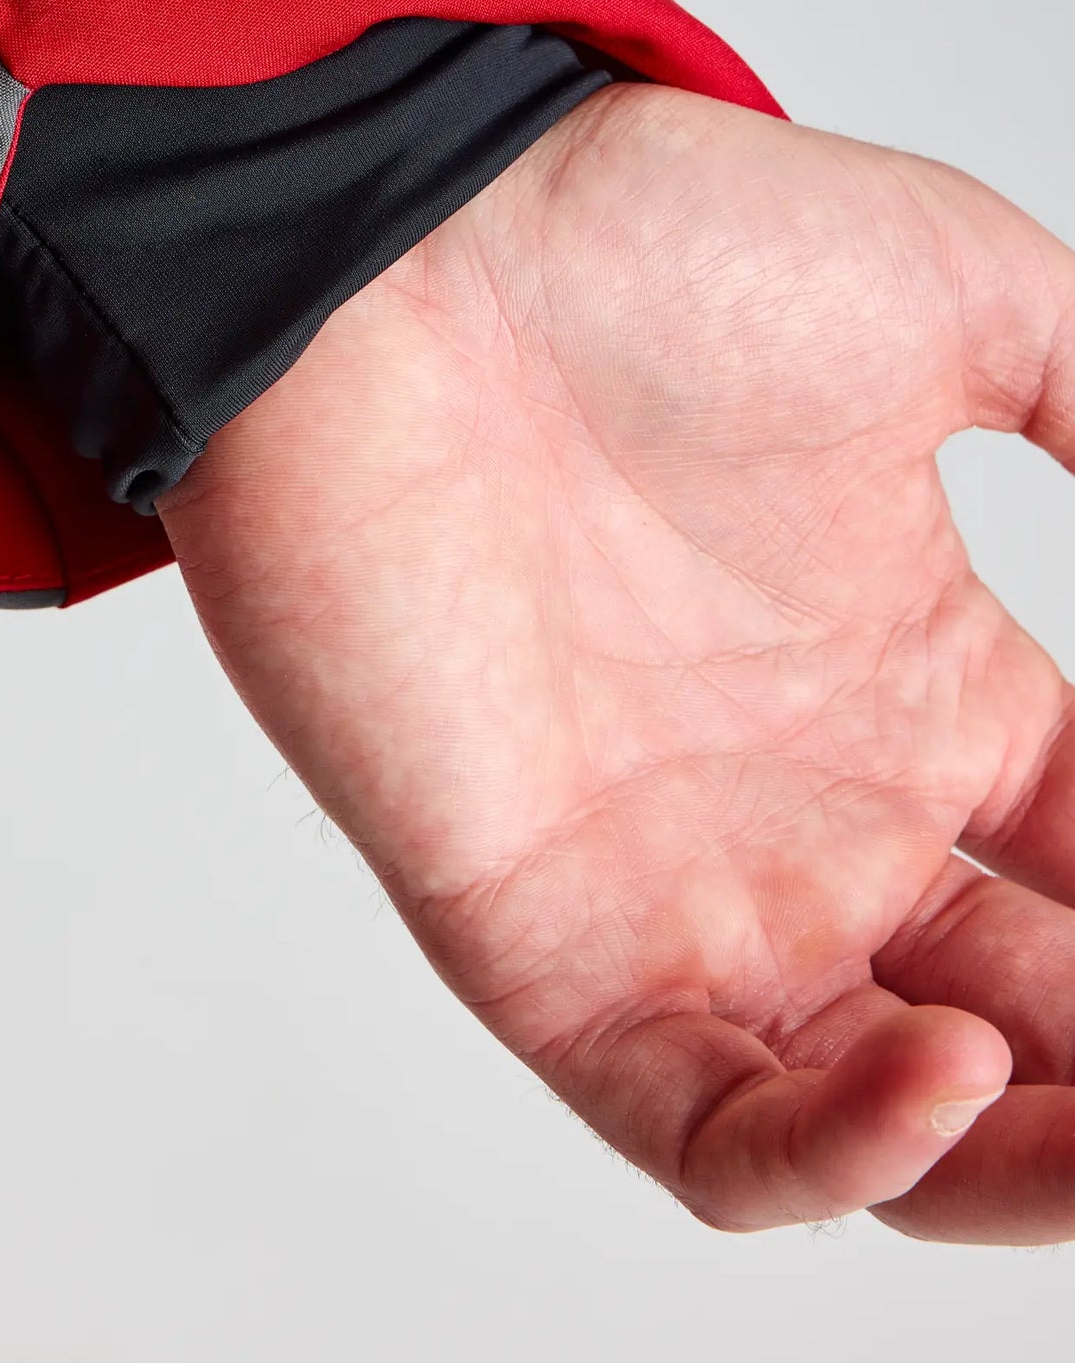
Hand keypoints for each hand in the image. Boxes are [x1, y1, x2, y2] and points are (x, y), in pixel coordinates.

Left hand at [162, 83, 1074, 1239]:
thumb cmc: (640, 246)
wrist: (399, 249)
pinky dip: (836, 1155)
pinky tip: (950, 1077)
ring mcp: (680, 880)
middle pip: (1031, 1023)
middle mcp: (811, 804)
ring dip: (1028, 1165)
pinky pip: (700, 1126)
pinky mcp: (540, 932)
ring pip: (887, 1124)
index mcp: (916, 676)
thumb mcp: (961, 301)